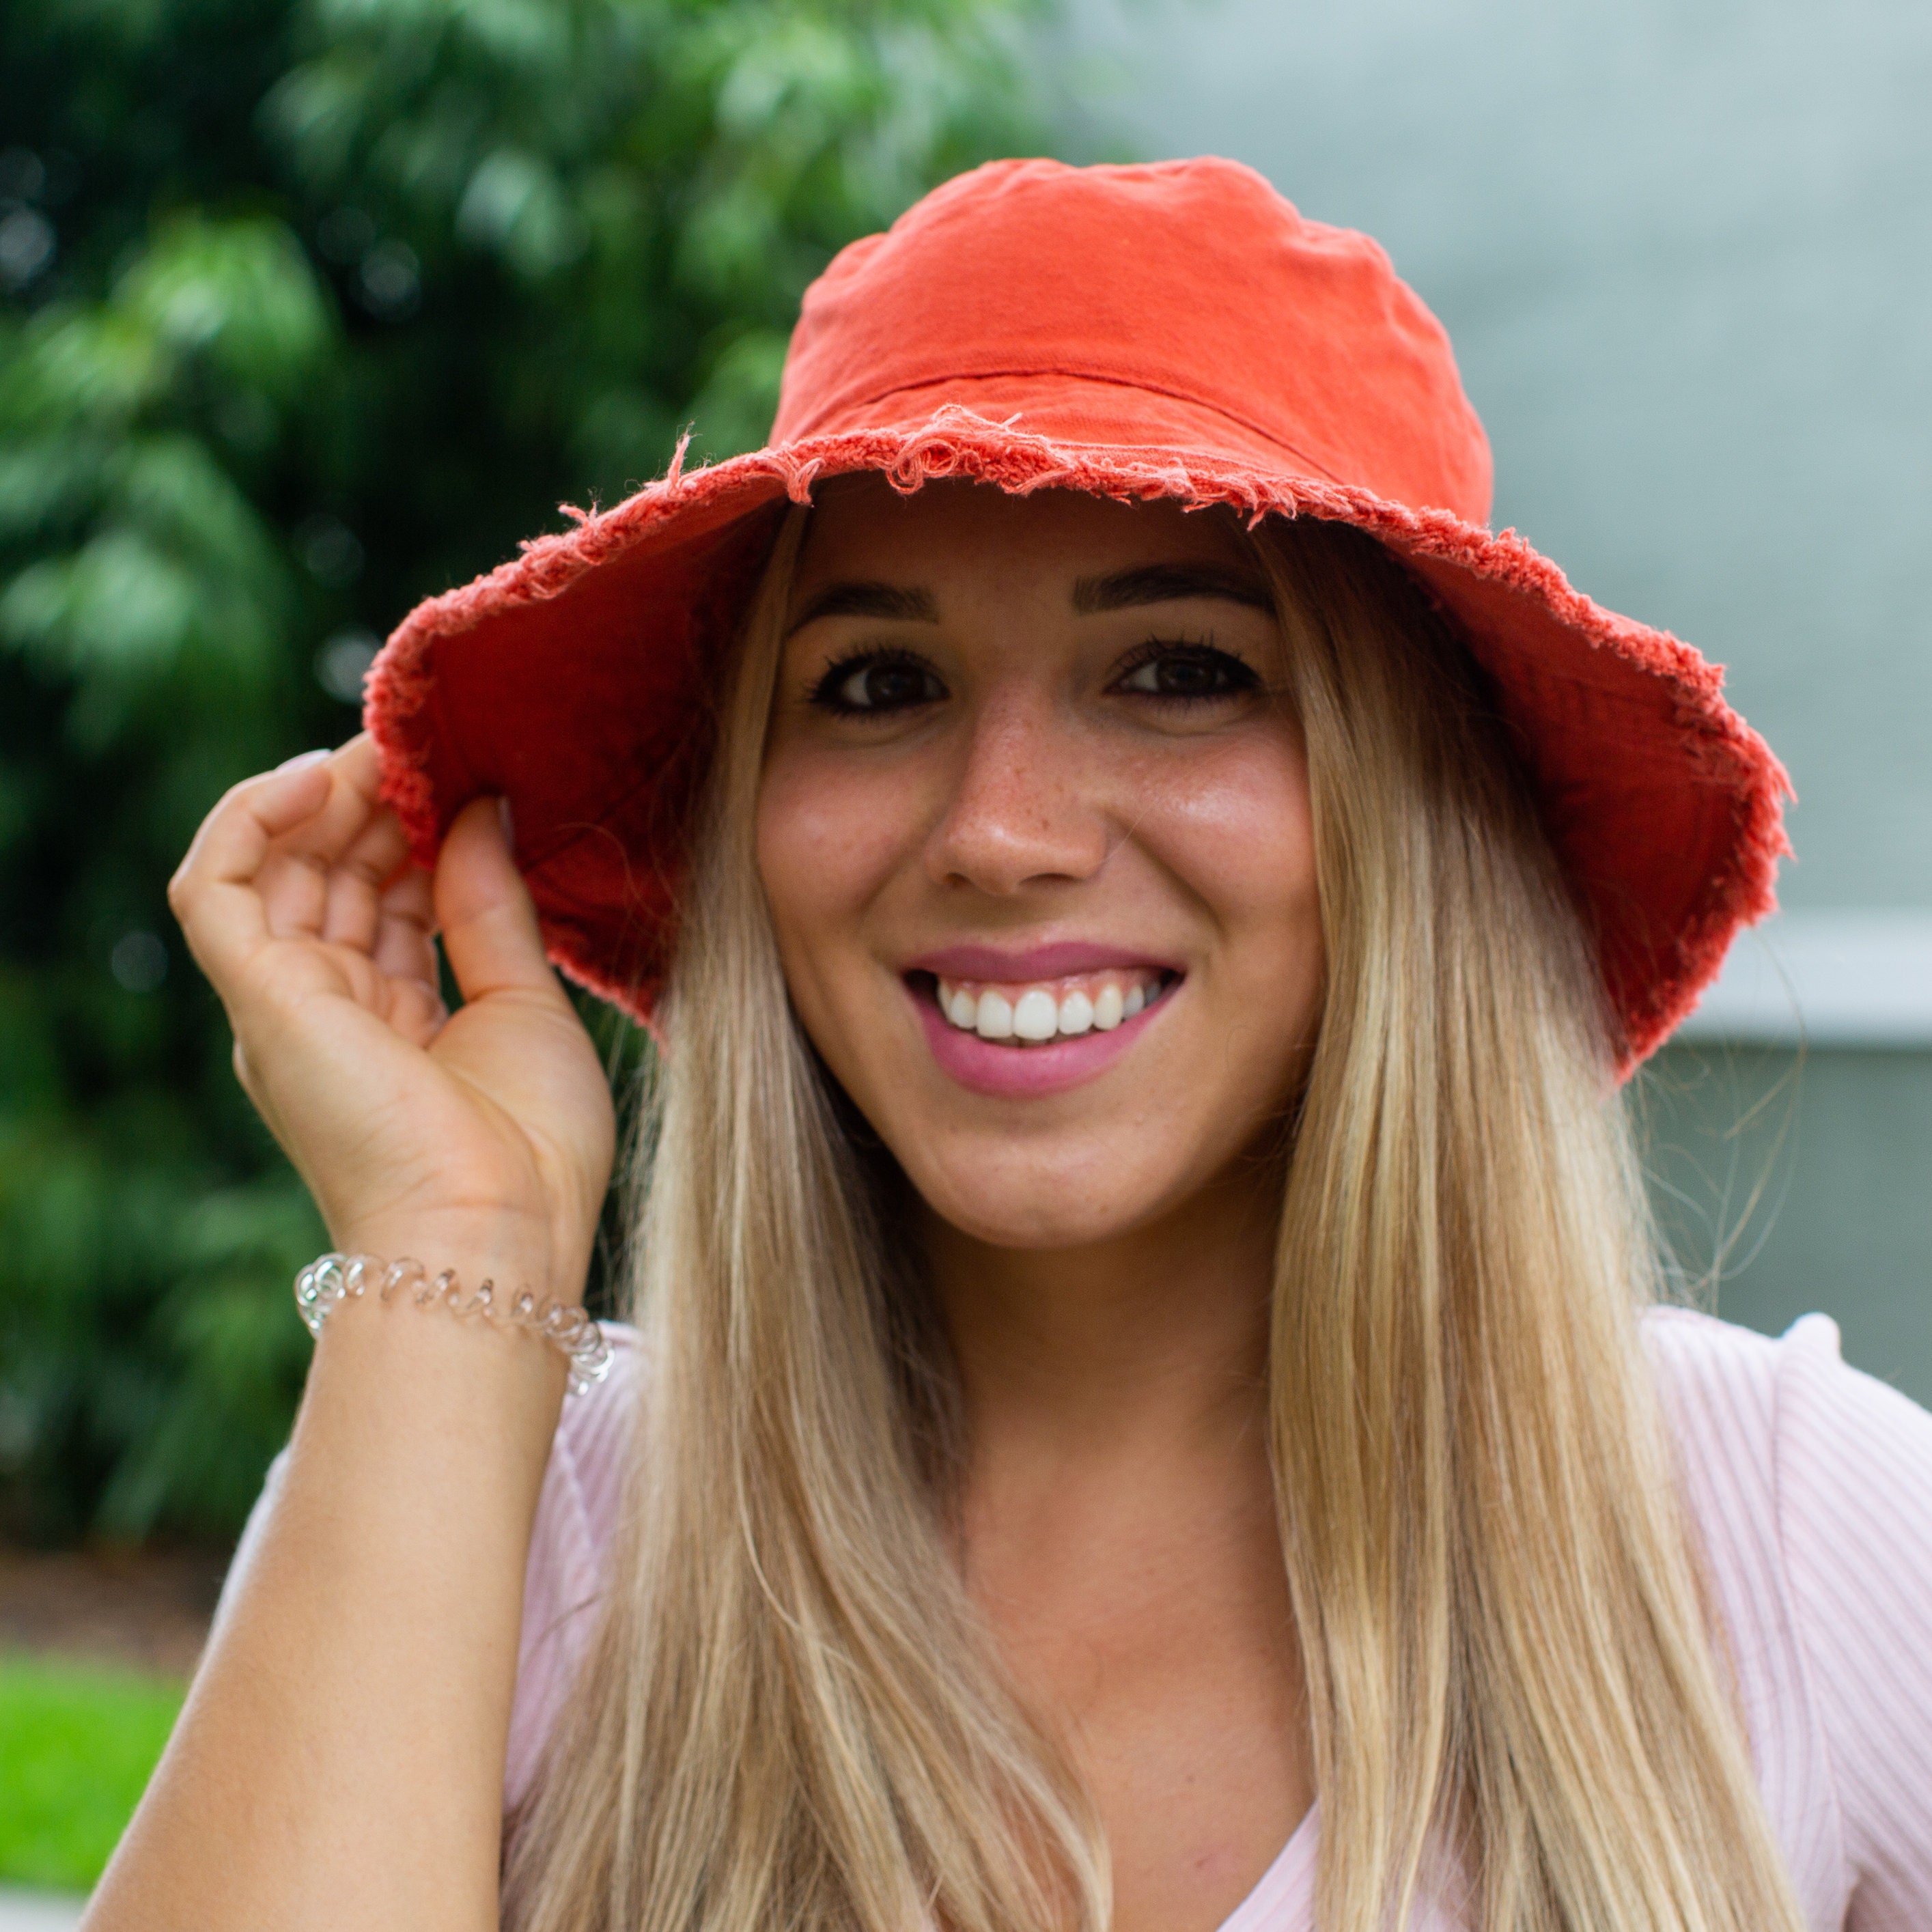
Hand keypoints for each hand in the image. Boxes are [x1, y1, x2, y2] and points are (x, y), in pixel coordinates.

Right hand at [169, 735, 615, 1300]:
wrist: (494, 1236)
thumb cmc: (528, 1151)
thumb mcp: (524, 1003)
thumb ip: (491, 905)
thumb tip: (482, 807)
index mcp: (392, 1027)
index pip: (389, 901)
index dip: (421, 834)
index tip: (470, 779)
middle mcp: (328, 1014)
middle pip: (334, 876)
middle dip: (382, 805)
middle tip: (435, 746)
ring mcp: (286, 1006)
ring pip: (278, 868)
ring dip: (330, 797)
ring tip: (393, 750)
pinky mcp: (258, 997)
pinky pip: (216, 884)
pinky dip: (254, 817)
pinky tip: (321, 776)